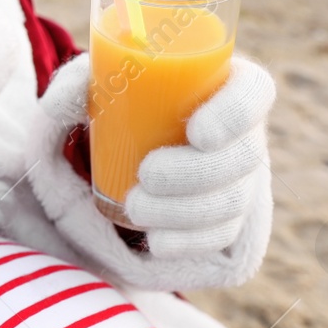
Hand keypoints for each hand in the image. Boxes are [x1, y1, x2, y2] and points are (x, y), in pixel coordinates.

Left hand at [25, 52, 273, 288]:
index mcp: (219, 85)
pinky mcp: (226, 219)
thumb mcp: (84, 91)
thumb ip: (73, 86)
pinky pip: (222, 237)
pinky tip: (158, 242)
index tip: (198, 132)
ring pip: (234, 201)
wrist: (106, 156)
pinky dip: (189, 242)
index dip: (238, 113)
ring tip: (136, 208)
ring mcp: (239, 179)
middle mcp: (239, 133)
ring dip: (186, 211)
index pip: (254, 91)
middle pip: (245, 155)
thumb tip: (73, 96)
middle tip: (147, 176)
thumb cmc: (106, 110)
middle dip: (196, 173)